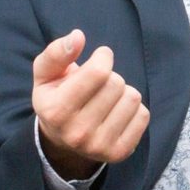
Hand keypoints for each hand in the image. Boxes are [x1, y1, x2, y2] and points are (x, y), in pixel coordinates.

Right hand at [32, 30, 147, 179]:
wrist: (62, 141)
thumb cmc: (56, 98)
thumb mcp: (45, 75)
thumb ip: (57, 53)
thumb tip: (78, 36)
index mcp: (56, 111)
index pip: (99, 72)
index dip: (103, 57)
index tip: (100, 58)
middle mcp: (77, 132)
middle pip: (117, 83)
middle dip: (110, 76)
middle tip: (98, 85)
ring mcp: (99, 146)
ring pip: (132, 98)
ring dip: (123, 92)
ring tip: (107, 99)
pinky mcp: (119, 153)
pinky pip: (143, 115)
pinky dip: (133, 109)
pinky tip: (116, 113)